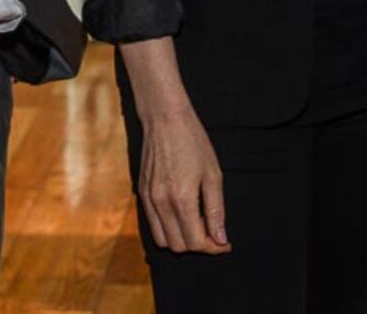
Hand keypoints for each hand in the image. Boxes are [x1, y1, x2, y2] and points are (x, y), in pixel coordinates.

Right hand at [136, 106, 228, 254]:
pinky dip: (167, 229)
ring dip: (181, 239)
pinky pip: (152, 224)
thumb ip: (216, 210)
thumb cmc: (193, 142)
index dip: (214, 247)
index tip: (224, 242)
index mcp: (182, 199)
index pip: (196, 242)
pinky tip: (181, 214)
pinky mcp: (141, 192)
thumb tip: (221, 238)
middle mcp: (161, 203)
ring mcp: (148, 199)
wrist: (164, 118)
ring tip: (196, 224)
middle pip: (179, 246)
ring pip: (163, 240)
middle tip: (212, 231)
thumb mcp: (213, 175)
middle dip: (198, 245)